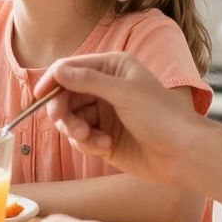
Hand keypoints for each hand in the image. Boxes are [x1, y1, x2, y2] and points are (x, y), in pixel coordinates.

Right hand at [39, 52, 196, 182]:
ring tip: (91, 139)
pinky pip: (80, 138)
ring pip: (70, 119)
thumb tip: (58, 71)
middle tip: (68, 126)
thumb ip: (88, 81)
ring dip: (75, 130)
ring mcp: (103, 114)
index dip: (53, 81)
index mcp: (112, 68)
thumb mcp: (124, 93)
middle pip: (65, 96)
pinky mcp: (103, 137)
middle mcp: (105, 88)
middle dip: (64, 112)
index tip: (39, 96)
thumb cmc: (162, 116)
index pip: (71, 68)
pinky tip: (105, 147)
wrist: (182, 153)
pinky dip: (87, 143)